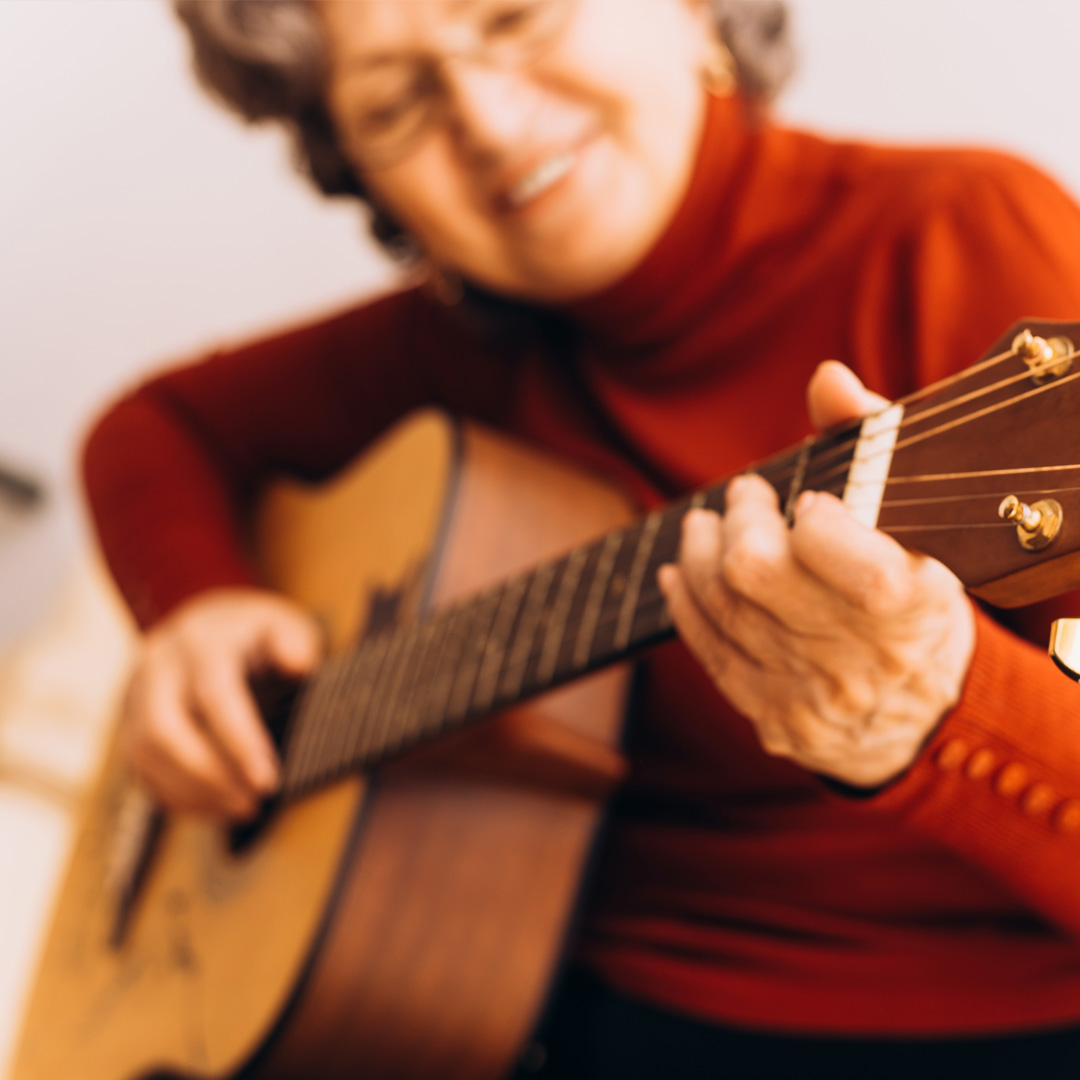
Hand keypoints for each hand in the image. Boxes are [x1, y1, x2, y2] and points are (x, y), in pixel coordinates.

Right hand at [122, 588, 322, 818]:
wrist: (205, 622)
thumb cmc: (254, 632)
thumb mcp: (282, 623)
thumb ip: (294, 640)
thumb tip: (300, 663)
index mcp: (200, 640)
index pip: (214, 695)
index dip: (240, 742)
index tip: (268, 780)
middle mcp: (159, 665)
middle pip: (164, 730)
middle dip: (208, 776)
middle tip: (253, 802)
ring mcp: (136, 695)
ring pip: (145, 755)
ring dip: (193, 791)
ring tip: (243, 809)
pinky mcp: (129, 722)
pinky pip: (140, 768)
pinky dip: (176, 795)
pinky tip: (216, 806)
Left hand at [657, 362, 975, 787]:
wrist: (926, 717)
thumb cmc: (918, 600)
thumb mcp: (923, 529)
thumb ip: (876, 445)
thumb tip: (826, 378)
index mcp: (912, 609)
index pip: (844, 558)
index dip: (814, 519)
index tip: (810, 500)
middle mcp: (860, 661)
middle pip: (753, 571)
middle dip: (738, 519)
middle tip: (744, 495)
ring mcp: (811, 695)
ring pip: (721, 606)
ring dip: (697, 552)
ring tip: (705, 525)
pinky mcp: (772, 717)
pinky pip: (707, 650)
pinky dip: (684, 601)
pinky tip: (679, 571)